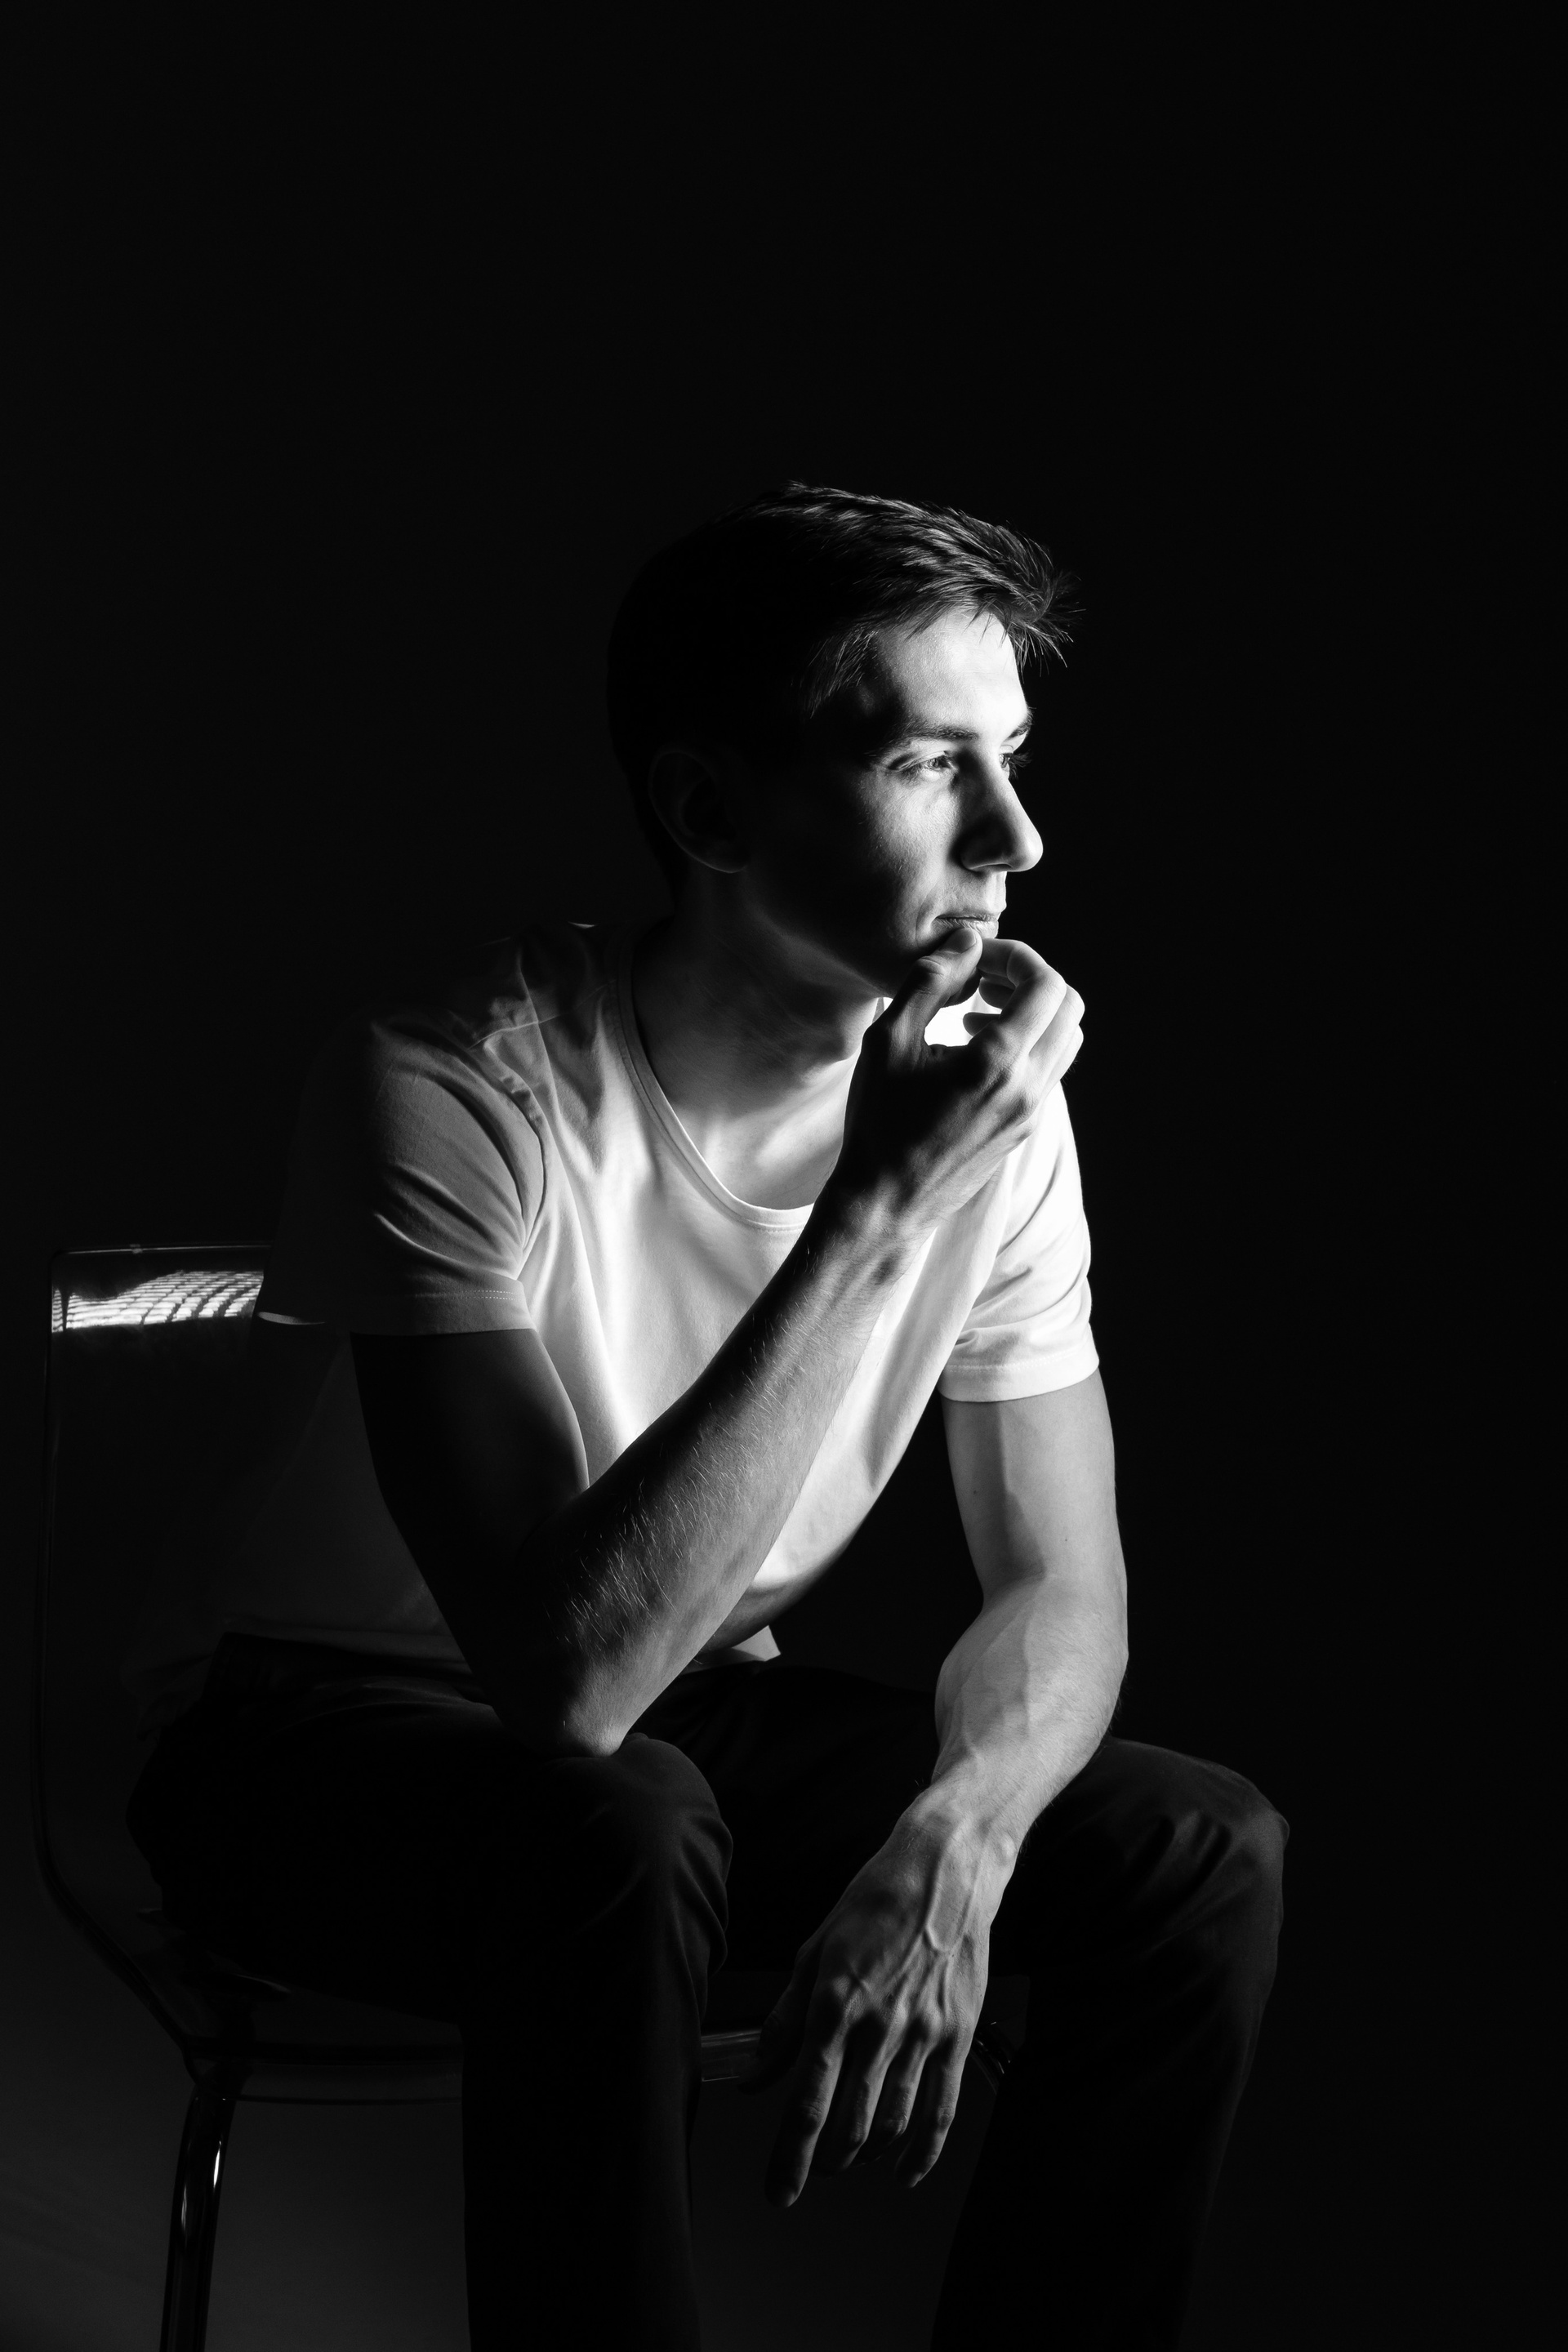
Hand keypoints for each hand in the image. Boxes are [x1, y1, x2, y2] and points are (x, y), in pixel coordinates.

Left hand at [738, 1810, 996, 2203]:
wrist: (942, 1871)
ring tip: (847, 2160)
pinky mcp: (957, 2035)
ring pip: (892, 2125)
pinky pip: (941, 2111)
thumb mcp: (813, 1953)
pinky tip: (904, 2170)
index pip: (807, 2102)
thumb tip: (754, 2078)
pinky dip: (923, 2153)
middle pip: (849, 2125)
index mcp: (834, 2005)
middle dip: (822, 2163)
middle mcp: (879, 2027)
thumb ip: (783, 2023)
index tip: (777, 2189)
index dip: (789, 2157)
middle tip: (807, 2174)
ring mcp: (923, 2035)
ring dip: (865, 2156)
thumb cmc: (873, 1903)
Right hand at [826, 929, 1084, 1243]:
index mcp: (998, 1062)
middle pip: (1069, 1008)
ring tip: (978, 1015)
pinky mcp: (1024, 1129)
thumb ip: (930, 982)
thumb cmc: (879, 1122)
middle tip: (982, 983)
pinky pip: (1049, 1071)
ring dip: (1033, 1014)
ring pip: (1066, 1040)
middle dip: (1031, 981)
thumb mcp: (888, 1040)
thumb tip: (967, 942)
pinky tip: (976, 1052)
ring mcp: (1031, 1112)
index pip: (1047, 985)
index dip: (1016, 957)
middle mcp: (1028, 1088)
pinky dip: (1027, 1045)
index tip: (975, 961)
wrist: (886, 1202)